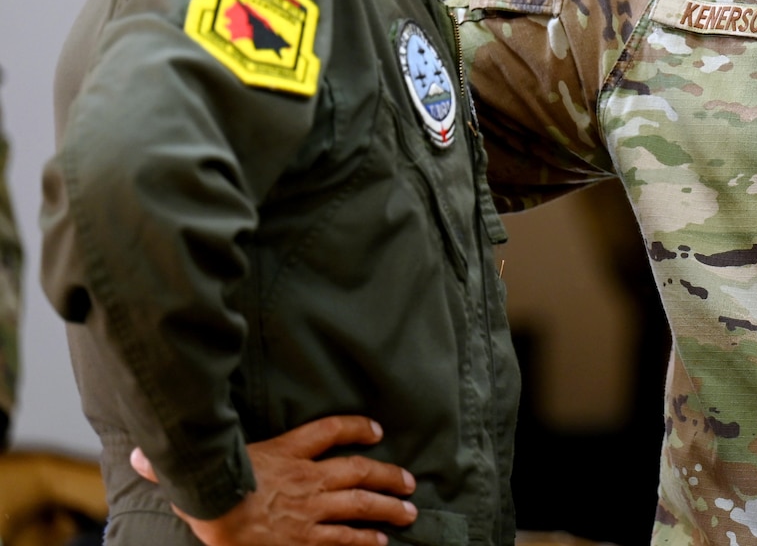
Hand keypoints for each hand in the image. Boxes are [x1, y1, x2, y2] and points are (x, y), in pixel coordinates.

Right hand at [131, 415, 416, 545]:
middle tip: (410, 482)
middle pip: (360, 470)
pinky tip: (382, 542)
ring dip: (388, 507)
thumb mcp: (198, 465)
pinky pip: (345, 538)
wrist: (216, 513)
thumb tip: (140, 455)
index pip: (332, 430)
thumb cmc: (207, 489)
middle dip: (389, 476)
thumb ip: (179, 458)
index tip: (376, 429)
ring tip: (409, 511)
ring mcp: (312, 509)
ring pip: (362, 504)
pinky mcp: (307, 539)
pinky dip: (366, 540)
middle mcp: (309, 478)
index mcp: (288, 451)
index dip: (357, 428)